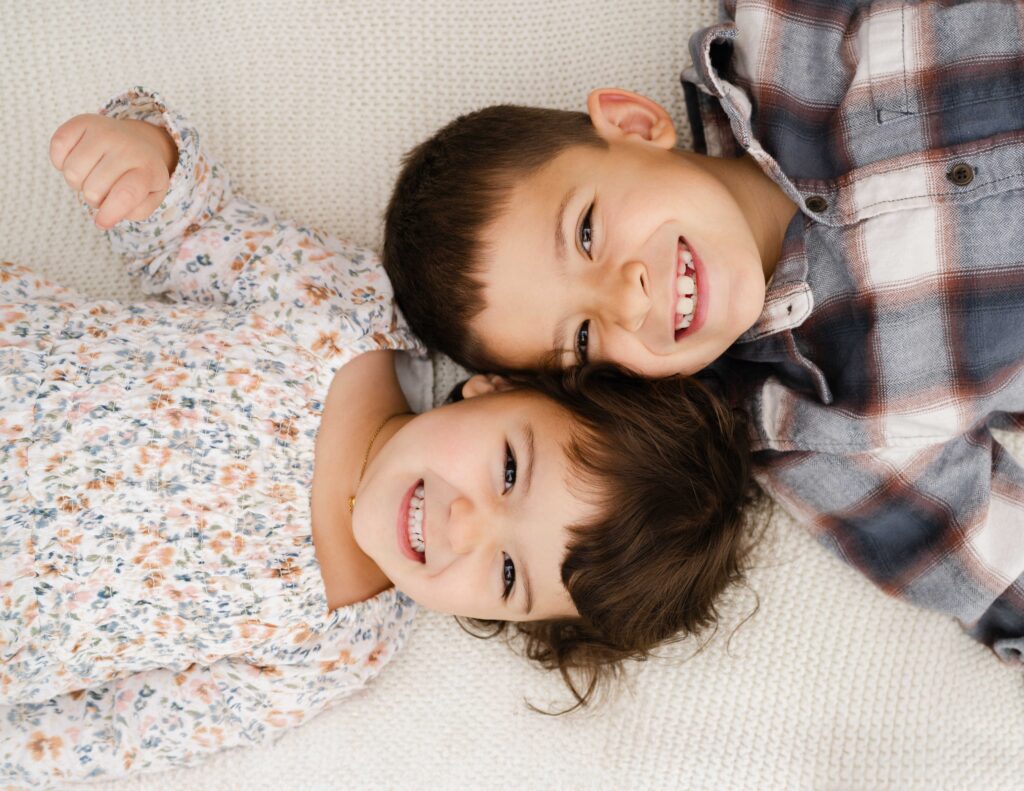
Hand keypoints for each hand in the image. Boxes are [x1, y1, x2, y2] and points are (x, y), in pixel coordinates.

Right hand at [50, 114, 176, 229]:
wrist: (139, 142)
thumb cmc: (141, 177)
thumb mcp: (150, 197)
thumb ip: (135, 211)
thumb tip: (106, 217)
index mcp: (149, 169)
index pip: (126, 194)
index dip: (109, 213)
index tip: (101, 223)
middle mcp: (127, 147)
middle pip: (92, 189)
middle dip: (95, 199)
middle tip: (105, 189)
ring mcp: (104, 131)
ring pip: (72, 173)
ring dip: (78, 182)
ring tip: (94, 175)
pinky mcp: (82, 121)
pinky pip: (57, 149)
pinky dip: (61, 162)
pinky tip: (80, 161)